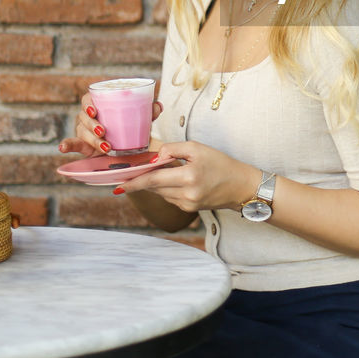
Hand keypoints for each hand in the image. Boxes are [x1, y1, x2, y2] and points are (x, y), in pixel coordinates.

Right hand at [58, 93, 161, 156]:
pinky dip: (66, 145)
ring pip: (82, 133)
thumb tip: (157, 105)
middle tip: (103, 131)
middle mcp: (88, 117)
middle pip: (84, 117)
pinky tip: (62, 147)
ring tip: (106, 147)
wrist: (128, 147)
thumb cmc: (130, 126)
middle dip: (92, 125)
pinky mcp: (83, 145)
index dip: (88, 104)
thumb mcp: (141, 120)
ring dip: (92, 140)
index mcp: (99, 105)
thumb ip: (149, 112)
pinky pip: (72, 144)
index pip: (88, 100)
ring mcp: (83, 131)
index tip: (95, 111)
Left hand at [115, 140, 259, 212]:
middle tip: (131, 174)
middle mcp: (186, 194)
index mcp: (189, 176)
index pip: (154, 179)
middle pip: (155, 187)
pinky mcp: (189, 209)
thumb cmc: (221, 163)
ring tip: (163, 171)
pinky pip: (170, 198)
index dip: (134, 183)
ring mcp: (187, 204)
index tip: (118, 186)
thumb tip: (154, 157)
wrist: (241, 186)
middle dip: (142, 180)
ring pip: (161, 193)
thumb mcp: (198, 148)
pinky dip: (167, 188)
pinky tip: (176, 180)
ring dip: (156, 183)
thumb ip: (173, 149)